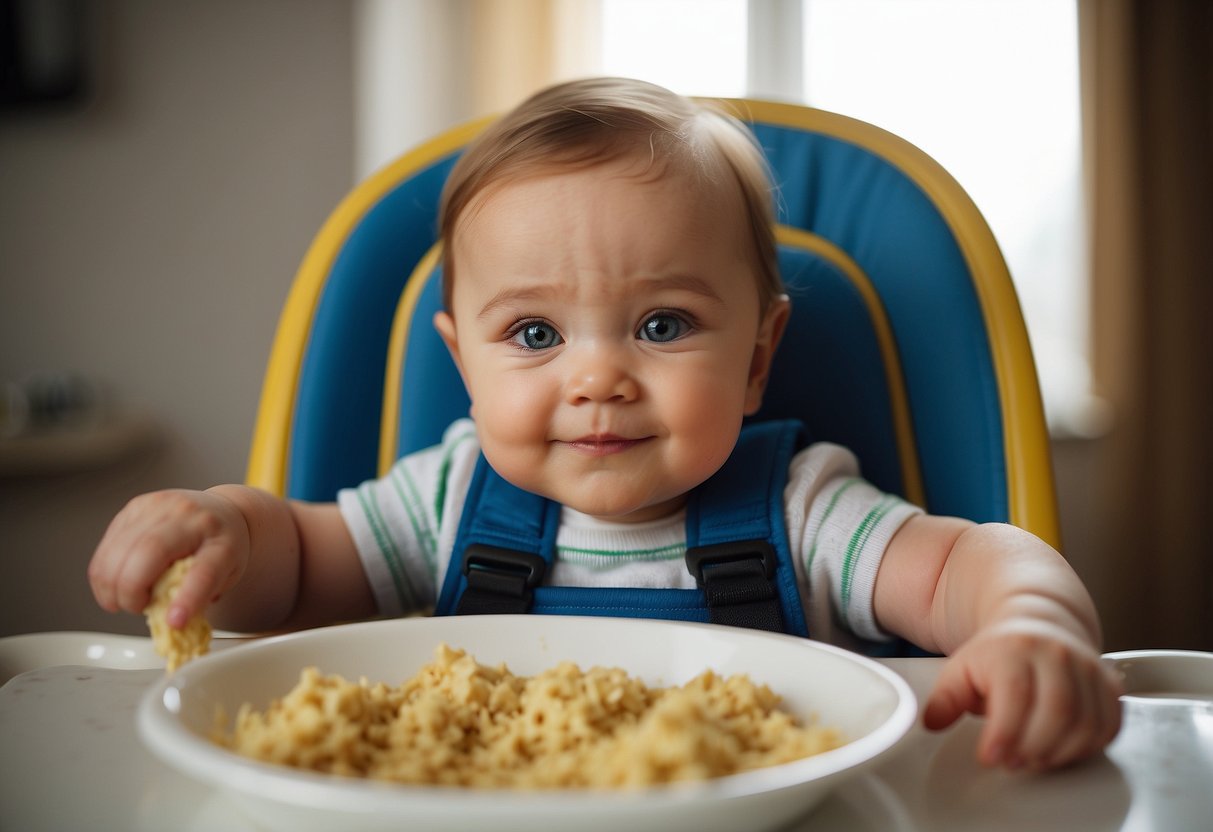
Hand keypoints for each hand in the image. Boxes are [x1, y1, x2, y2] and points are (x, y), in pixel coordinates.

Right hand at [88, 489, 250, 627]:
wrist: (222, 510)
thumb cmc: (221, 547)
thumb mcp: (226, 575)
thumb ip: (200, 597)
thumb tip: (171, 624)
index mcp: (221, 540)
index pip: (205, 571)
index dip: (188, 598)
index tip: (175, 622)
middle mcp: (191, 517)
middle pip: (151, 551)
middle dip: (131, 590)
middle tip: (135, 608)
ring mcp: (160, 506)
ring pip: (120, 547)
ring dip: (110, 584)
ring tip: (121, 600)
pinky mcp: (135, 506)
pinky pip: (108, 544)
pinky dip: (103, 571)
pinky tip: (113, 584)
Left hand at [922, 618, 1122, 770]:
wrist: (1037, 622)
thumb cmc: (998, 653)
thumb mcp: (961, 669)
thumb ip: (945, 698)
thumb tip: (932, 722)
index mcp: (1014, 649)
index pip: (1016, 694)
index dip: (1005, 732)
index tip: (990, 756)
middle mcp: (1057, 655)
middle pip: (1058, 712)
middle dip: (1034, 748)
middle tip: (1012, 761)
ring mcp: (1088, 669)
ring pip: (1087, 723)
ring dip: (1060, 753)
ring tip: (1033, 757)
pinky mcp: (1109, 685)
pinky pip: (1109, 725)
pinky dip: (1087, 747)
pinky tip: (1061, 750)